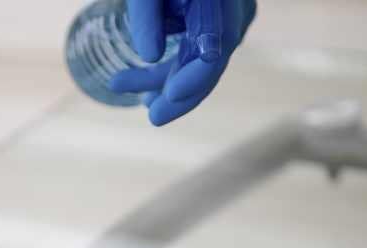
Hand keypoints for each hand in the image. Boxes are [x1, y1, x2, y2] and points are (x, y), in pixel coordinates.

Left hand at [111, 0, 255, 125]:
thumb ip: (146, 14)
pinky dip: (173, 70)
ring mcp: (228, 16)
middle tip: (153, 117)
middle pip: (212, 63)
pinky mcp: (215, 21)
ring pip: (202, 62)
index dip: (195, 78)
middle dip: (181, 94)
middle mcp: (233, 8)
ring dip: (168, 82)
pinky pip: (198, 52)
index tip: (170, 95)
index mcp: (219, 1)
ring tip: (133, 94)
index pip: (214, 47)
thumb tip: (149, 55)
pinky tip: (148, 90)